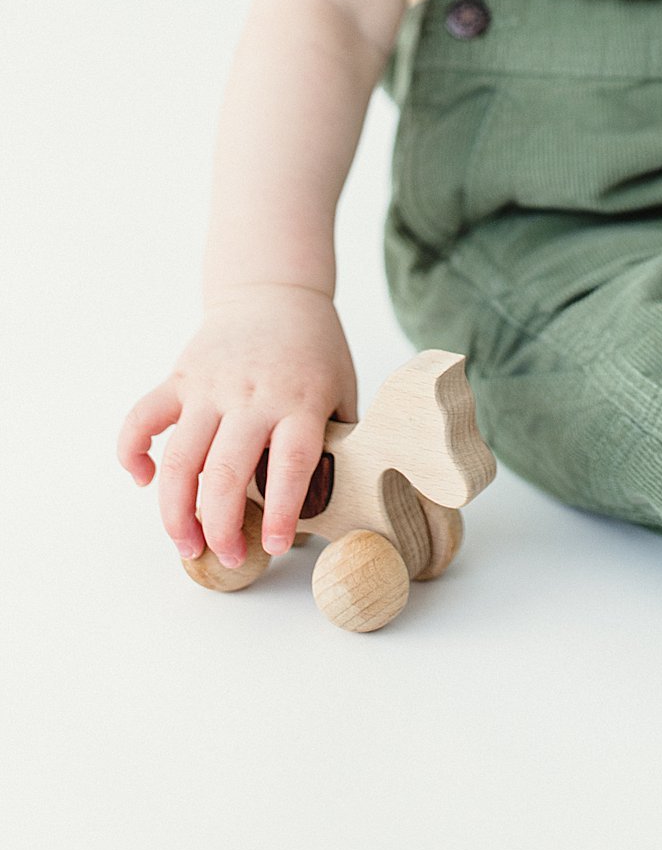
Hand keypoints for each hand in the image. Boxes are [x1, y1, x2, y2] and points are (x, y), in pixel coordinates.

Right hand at [116, 285, 358, 566]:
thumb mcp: (341, 390)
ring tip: (186, 544)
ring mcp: (211, 385)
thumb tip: (333, 504)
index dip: (281, 512)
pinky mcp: (180, 377)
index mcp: (300, 400)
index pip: (290, 465)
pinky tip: (143, 478)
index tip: (275, 547)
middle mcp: (253, 395)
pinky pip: (143, 418)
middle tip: (227, 557)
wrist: (275, 291)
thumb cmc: (314, 351)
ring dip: (176, 510)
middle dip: (222, 526)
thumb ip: (336, 441)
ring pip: (181, 457)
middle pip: (227, 471)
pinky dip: (132, 452)